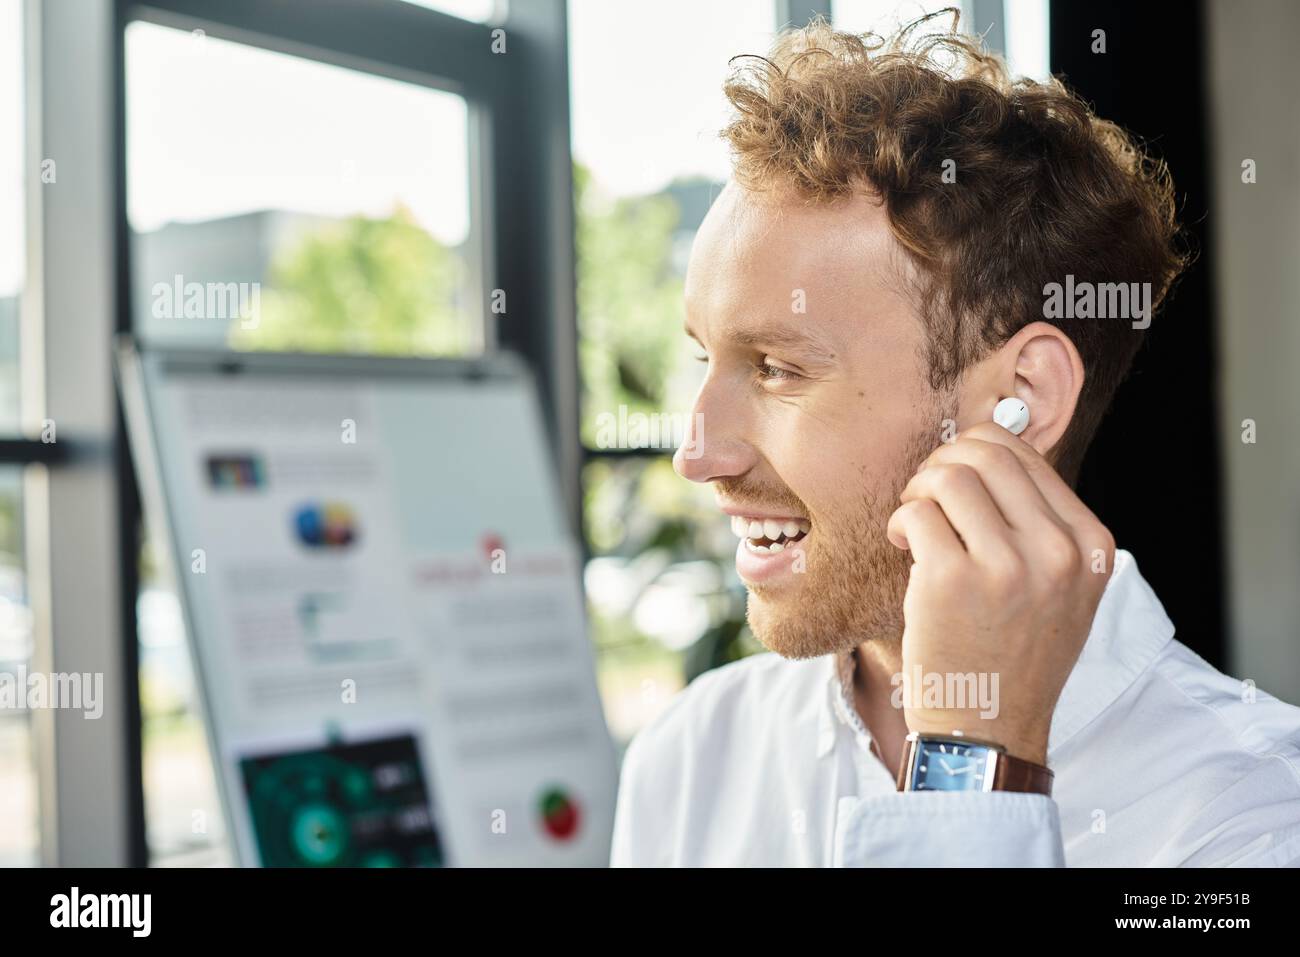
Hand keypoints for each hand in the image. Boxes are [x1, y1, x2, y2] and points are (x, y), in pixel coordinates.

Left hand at [885, 421, 1115, 765]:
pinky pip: (916, 512)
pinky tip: (906, 549)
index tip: (956, 488)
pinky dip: (902, 523)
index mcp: (1092, 545)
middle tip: (928, 500)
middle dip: (943, 465)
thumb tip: (989, 438)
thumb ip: (1039, 520)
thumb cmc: (1012, 652)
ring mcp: (1008, 566)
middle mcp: (1059, 552)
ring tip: (917, 527)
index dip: (974, 456)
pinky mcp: (953, 581)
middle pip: (984, 451)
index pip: (1025, 454)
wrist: (989, 728)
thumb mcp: (1059, 586)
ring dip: (919, 492)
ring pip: (948, 475)